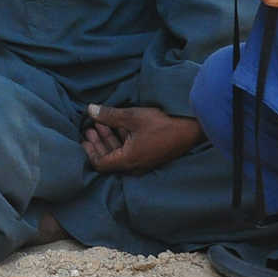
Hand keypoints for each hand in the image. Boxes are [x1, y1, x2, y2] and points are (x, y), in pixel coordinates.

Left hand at [81, 104, 201, 172]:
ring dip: (109, 139)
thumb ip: (109, 115)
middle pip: (109, 159)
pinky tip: (118, 126)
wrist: (192, 128)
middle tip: (90, 128)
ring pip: (120, 154)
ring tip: (100, 124)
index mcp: (128, 161)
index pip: (100, 163)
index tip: (84, 137)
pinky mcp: (151, 156)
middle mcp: (134, 166)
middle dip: (98, 142)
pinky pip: (130, 152)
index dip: (90, 150)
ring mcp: (144, 163)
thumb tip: (90, 110)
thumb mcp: (132, 117)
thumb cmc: (162, 123)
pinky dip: (121, 140)